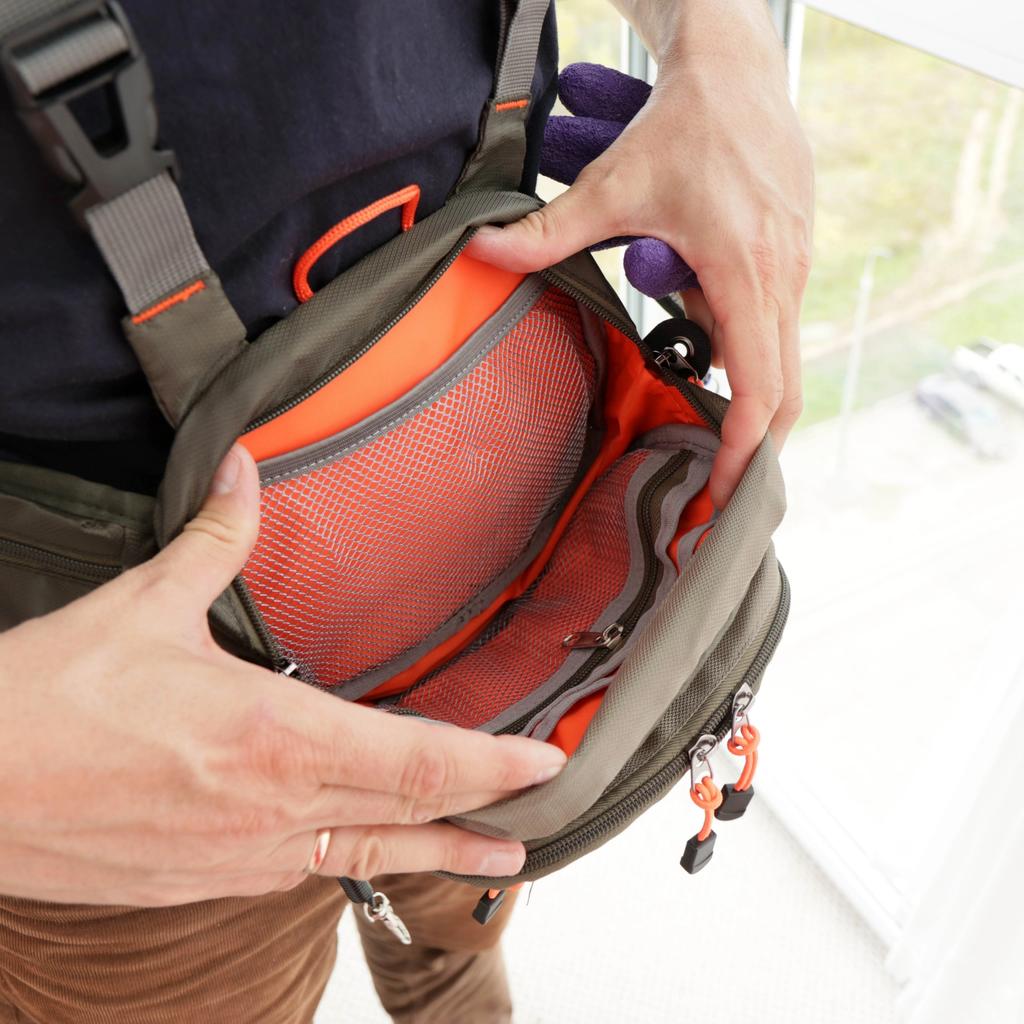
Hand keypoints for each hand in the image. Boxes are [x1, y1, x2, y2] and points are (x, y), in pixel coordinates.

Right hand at [0, 446, 564, 905]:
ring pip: (369, 857)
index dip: (492, 764)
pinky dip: (360, 862)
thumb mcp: (143, 607)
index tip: (543, 763)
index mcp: (274, 739)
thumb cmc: (46, 706)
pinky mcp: (206, 882)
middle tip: (540, 805)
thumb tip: (244, 475)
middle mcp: (273, 810)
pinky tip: (373, 856)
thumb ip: (215, 540)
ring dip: (439, 850)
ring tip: (493, 854)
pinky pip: (307, 876)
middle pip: (411, 811)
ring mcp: (242, 858)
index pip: (420, 758)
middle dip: (485, 807)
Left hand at [467, 0, 812, 507]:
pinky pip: (772, 326)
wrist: (737, 69)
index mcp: (745, 271)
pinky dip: (742, 351)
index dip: (742, 449)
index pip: (759, 387)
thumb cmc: (684, 125)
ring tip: (693, 411)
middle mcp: (782, 278)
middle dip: (751, 444)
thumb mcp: (613, 185)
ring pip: (776, 359)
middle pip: (784, 392)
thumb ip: (547, 231)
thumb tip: (484, 252)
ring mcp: (794, 268)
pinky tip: (696, 337)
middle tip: (712, 486)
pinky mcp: (792, 259)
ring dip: (737, 392)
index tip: (719, 490)